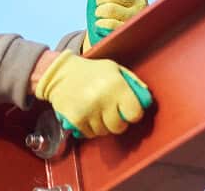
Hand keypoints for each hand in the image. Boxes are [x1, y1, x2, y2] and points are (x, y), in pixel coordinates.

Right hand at [35, 51, 152, 137]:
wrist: (58, 73)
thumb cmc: (90, 71)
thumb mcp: (113, 68)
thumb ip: (132, 82)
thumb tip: (146, 100)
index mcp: (116, 85)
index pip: (135, 114)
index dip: (132, 113)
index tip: (126, 110)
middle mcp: (103, 99)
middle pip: (119, 127)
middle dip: (116, 121)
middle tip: (109, 111)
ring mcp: (89, 111)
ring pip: (104, 132)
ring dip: (101, 125)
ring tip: (95, 110)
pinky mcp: (76, 120)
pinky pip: (90, 134)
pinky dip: (89, 128)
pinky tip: (86, 115)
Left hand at [85, 0, 148, 49]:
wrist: (105, 34)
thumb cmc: (104, 8)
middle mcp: (142, 2)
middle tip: (99, 6)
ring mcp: (138, 19)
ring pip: (111, 9)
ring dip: (99, 13)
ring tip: (101, 16)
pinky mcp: (132, 34)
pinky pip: (110, 25)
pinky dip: (100, 24)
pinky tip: (101, 25)